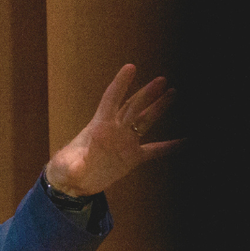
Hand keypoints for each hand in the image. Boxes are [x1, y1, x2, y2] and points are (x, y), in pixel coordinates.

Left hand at [45, 64, 178, 196]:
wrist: (72, 183)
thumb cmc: (64, 170)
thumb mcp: (66, 166)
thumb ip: (75, 164)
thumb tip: (80, 165)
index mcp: (98, 127)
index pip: (111, 100)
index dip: (120, 84)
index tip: (130, 67)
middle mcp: (114, 131)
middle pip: (133, 106)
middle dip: (147, 93)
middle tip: (162, 80)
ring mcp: (125, 143)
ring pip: (145, 121)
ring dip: (158, 108)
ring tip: (173, 93)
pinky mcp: (131, 158)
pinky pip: (154, 150)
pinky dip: (170, 146)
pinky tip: (185, 141)